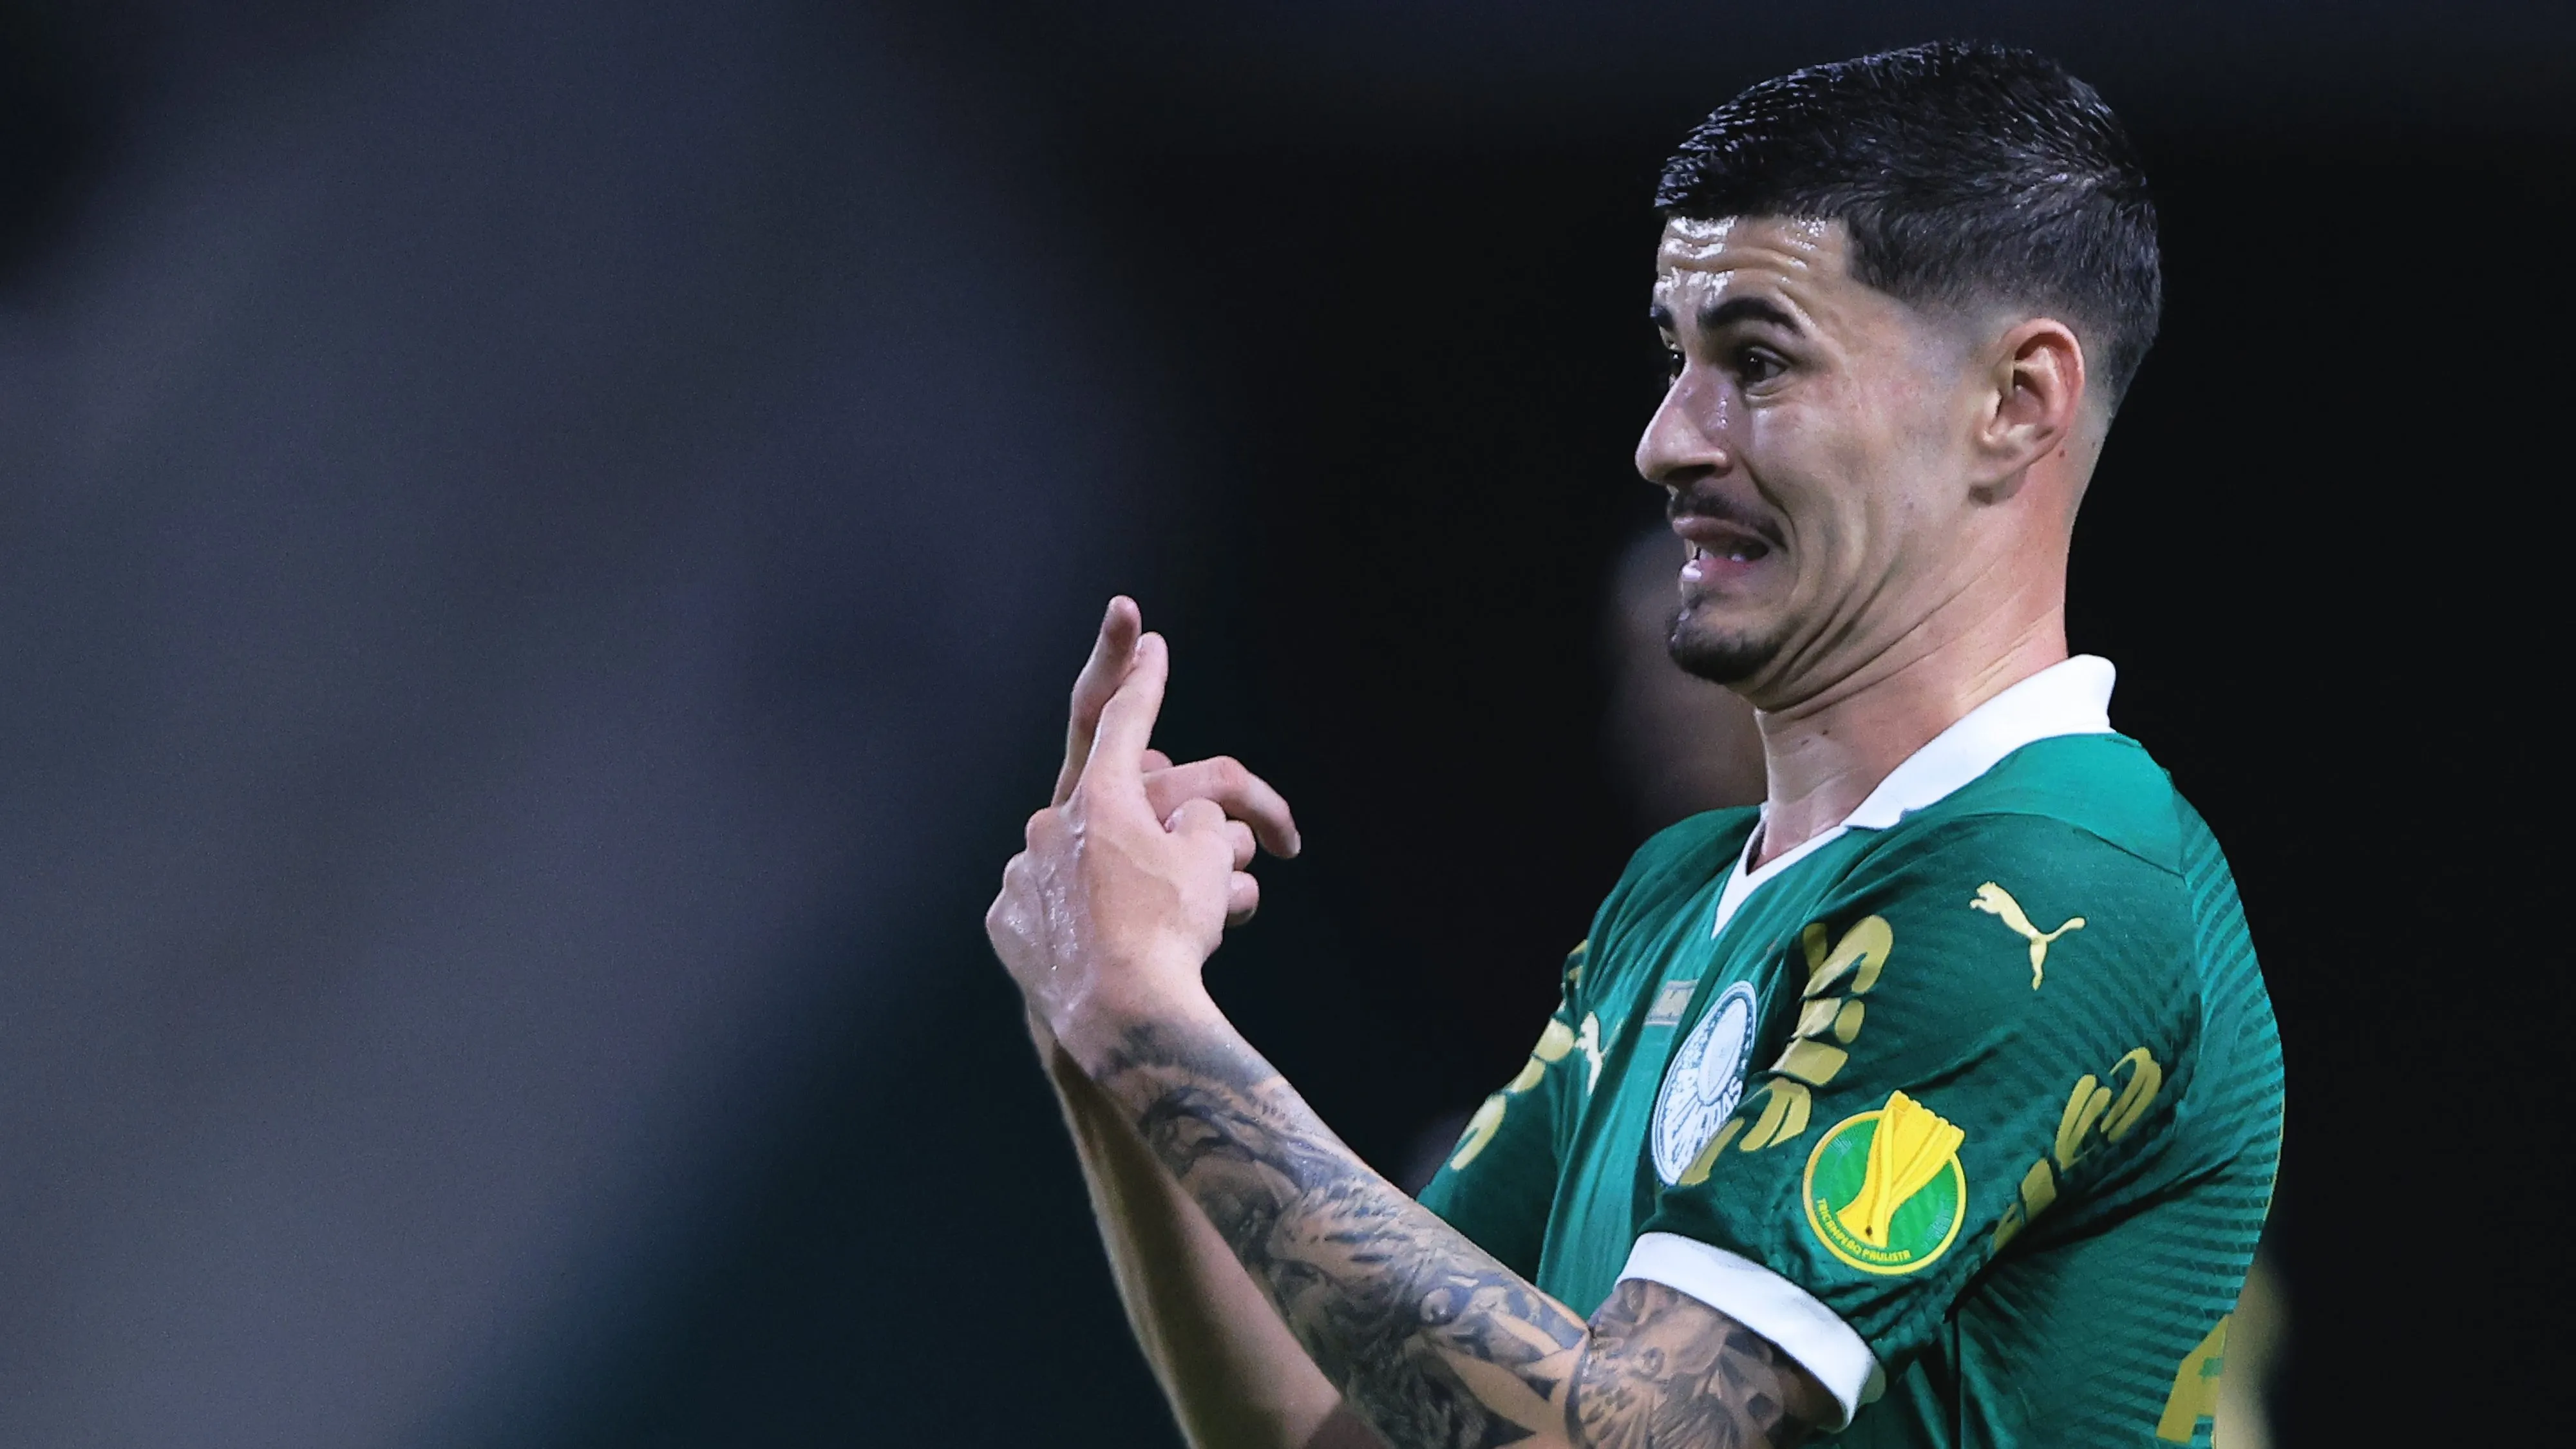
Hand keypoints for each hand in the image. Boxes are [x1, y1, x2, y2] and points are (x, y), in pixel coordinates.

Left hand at [992, 599, 1298, 1059]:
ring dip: (1119, 887)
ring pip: (1086, 866)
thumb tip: (1181, 820)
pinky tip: (1109, 957)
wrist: (1124, 1020)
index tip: (1145, 637)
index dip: (1142, 678)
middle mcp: (1050, 826)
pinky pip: (1053, 910)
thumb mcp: (1211, 862)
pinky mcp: (1007, 926)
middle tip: (1182, 889)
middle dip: (1153, 839)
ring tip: (1151, 938)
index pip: (1126, 721)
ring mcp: (1022, 877)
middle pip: (1115, 814)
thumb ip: (1200, 821)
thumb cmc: (1175, 933)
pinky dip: (1083, 924)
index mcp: (1100, 797)